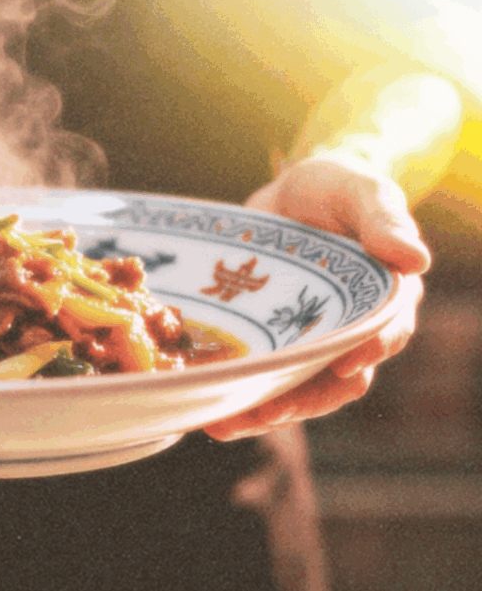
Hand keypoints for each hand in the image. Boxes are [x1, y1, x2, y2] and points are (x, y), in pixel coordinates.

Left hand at [204, 155, 427, 440]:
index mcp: (381, 303)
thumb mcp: (362, 192)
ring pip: (287, 390)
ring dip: (256, 412)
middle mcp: (344, 333)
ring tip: (219, 425)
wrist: (291, 191)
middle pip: (331, 382)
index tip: (345, 363)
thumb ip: (384, 221)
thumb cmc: (338, 188)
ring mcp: (300, 341)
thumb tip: (415, 259)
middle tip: (268, 412)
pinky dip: (229, 393)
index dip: (368, 353)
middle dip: (300, 402)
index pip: (383, 336)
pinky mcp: (263, 340)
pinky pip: (252, 375)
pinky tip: (198, 406)